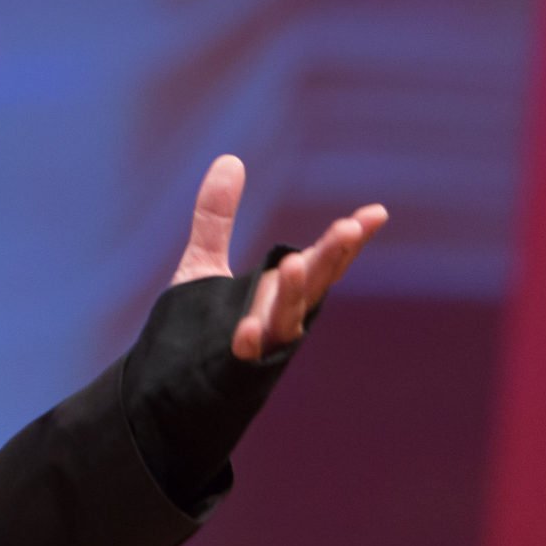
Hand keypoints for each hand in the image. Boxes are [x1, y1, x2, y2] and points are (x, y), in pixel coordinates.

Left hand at [172, 154, 387, 360]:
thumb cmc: (198, 329)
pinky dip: (250, 343)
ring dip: (292, 292)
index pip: (323, 263)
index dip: (348, 240)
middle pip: (313, 284)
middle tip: (350, 226)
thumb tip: (230, 160)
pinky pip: (246, 356)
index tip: (376, 213)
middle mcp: (279, 318)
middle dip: (332, 257)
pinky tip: (246, 331)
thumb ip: (217, 216)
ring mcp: (262, 345)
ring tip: (293, 261)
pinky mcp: (234, 367)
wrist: (169, 385)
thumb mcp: (204, 261)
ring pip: (286, 318)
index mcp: (278, 293)